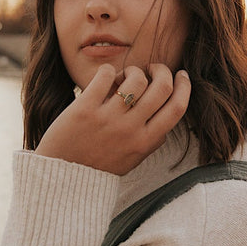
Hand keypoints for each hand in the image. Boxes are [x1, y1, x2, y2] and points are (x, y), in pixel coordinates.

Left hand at [35, 63, 190, 174]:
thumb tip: (166, 118)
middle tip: (152, 69)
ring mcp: (108, 119)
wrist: (62, 177)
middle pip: (162, 87)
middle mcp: (130, 130)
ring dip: (133, 71)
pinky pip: (106, 75)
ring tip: (122, 78)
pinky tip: (105, 78)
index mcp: (145, 143)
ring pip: (136, 79)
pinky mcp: (85, 109)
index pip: (177, 108)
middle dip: (161, 70)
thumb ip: (151, 141)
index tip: (181, 75)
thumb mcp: (133, 159)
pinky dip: (109, 71)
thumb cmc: (99, 167)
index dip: (184, 86)